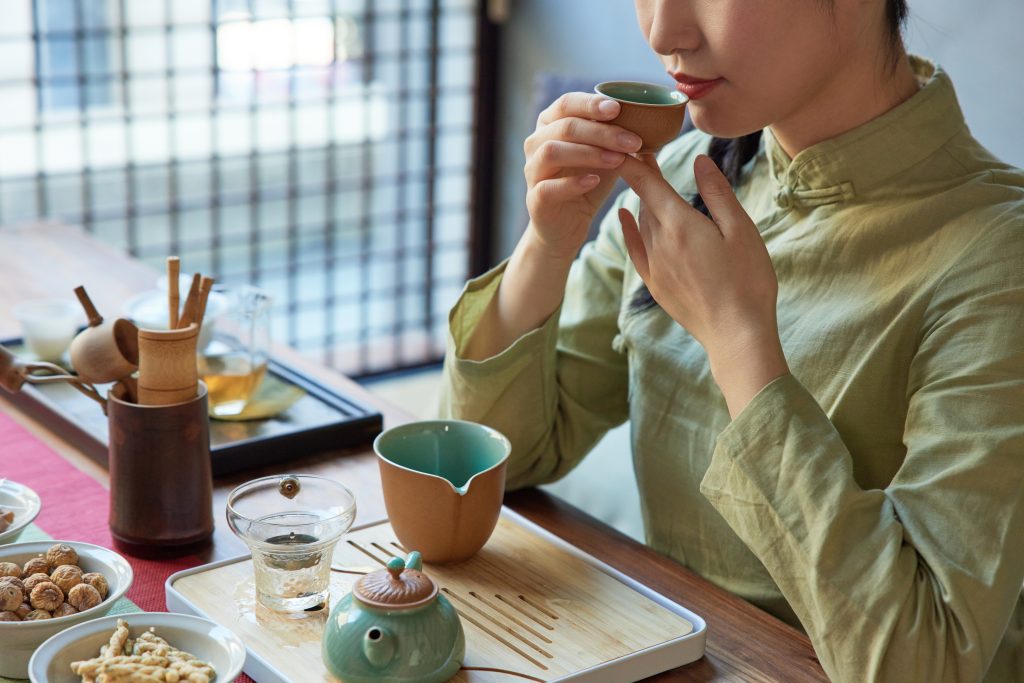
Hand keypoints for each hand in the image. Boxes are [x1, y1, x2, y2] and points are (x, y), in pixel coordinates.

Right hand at [523, 93, 643, 261]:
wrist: (566, 225)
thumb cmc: (586, 183)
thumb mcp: (605, 155)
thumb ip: (616, 137)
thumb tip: (651, 119)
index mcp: (550, 125)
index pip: (566, 104)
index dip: (591, 103)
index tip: (618, 108)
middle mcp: (535, 143)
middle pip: (565, 127)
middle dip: (602, 132)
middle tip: (633, 141)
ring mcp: (532, 170)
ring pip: (552, 152)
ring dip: (588, 153)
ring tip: (618, 160)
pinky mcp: (535, 198)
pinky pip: (549, 187)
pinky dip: (573, 183)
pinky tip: (594, 181)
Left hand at [617, 154, 788, 415]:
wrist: (736, 334)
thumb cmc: (747, 280)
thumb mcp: (740, 230)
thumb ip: (716, 193)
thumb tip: (698, 160)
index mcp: (680, 224)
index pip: (647, 181)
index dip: (636, 158)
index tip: (631, 138)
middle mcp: (658, 242)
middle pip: (643, 200)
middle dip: (642, 174)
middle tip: (643, 149)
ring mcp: (654, 265)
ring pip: (641, 223)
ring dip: (641, 200)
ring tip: (644, 180)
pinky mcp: (655, 284)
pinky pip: (634, 248)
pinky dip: (628, 228)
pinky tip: (625, 217)